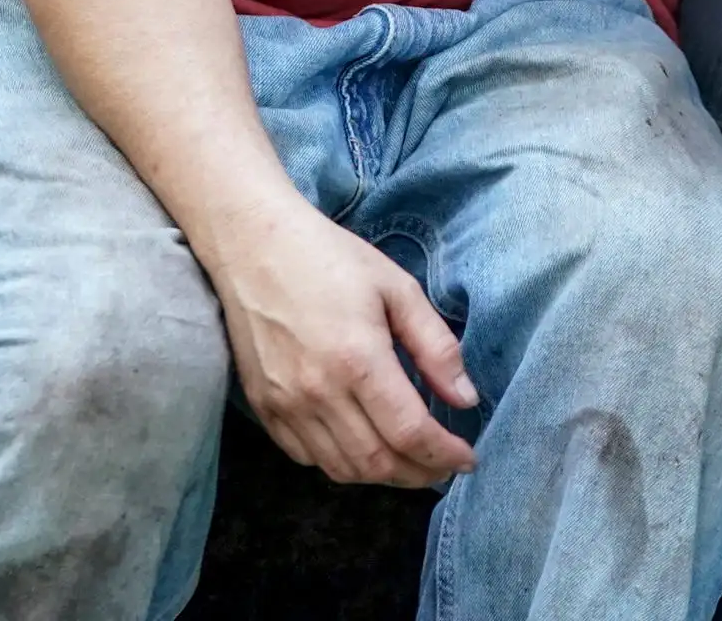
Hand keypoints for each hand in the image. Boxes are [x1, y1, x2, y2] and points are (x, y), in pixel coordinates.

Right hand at [199, 193, 479, 488]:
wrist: (253, 245)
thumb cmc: (330, 258)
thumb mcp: (397, 288)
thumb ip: (436, 347)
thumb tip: (466, 400)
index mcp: (358, 359)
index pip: (410, 433)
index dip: (445, 456)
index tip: (468, 459)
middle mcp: (318, 392)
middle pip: (378, 463)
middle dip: (419, 474)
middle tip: (444, 467)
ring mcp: (285, 405)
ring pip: (342, 469)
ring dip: (383, 476)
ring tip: (410, 463)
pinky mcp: (263, 407)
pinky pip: (307, 457)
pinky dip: (341, 465)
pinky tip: (363, 447)